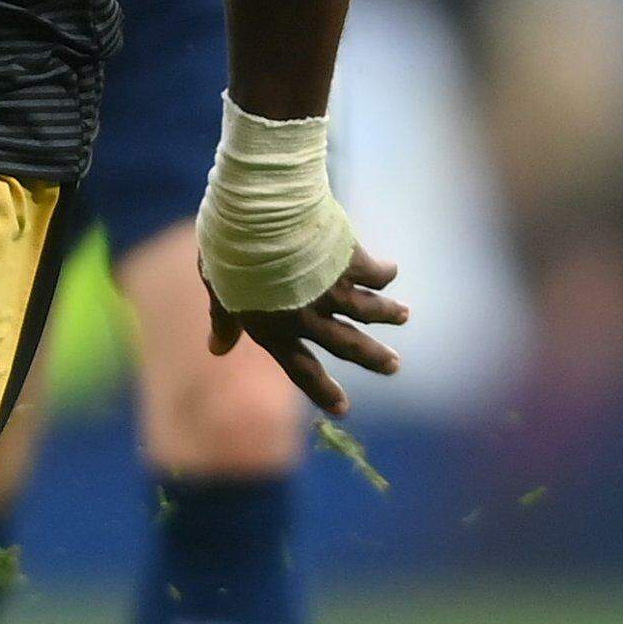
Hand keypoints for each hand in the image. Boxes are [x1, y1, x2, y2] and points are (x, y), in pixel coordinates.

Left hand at [205, 243, 405, 416]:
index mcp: (273, 329)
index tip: (343, 409)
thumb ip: (224, 320)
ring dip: (388, 314)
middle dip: (373, 358)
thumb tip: (217, 350)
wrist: (257, 214)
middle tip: (394, 366)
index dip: (322, 391)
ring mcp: (332, 291)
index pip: (302, 369)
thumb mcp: (219, 289)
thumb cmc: (229, 251)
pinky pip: (374, 273)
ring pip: (369, 310)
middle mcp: (307, 318)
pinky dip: (384, 273)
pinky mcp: (350, 262)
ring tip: (405, 315)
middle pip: (348, 345)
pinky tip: (391, 269)